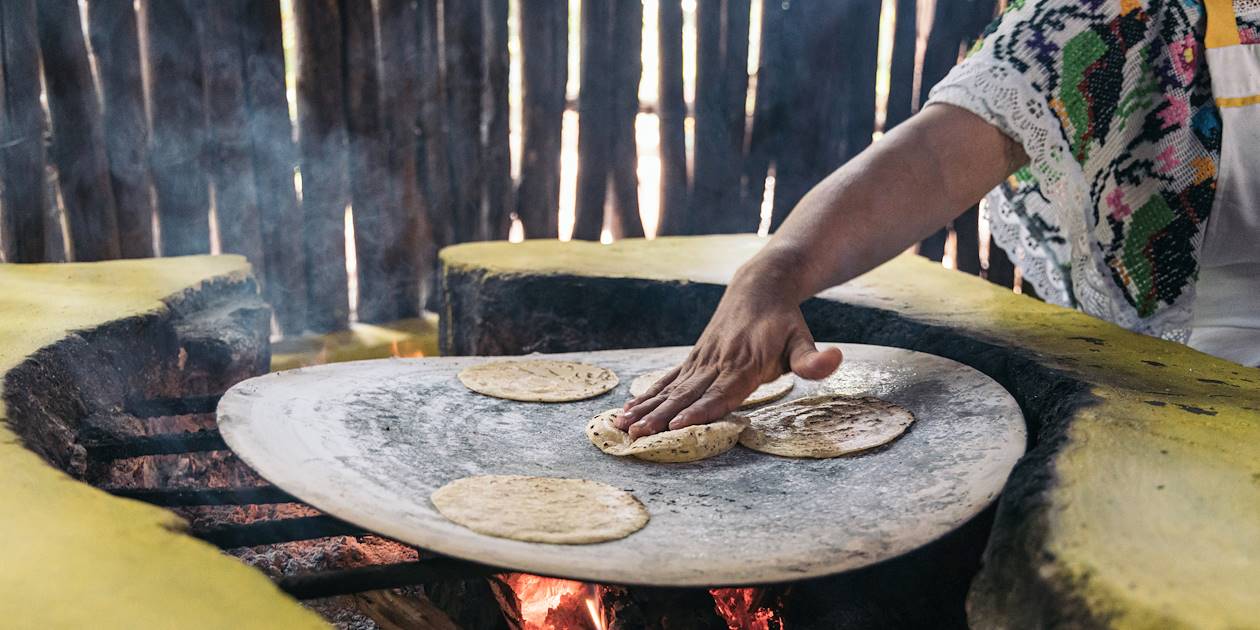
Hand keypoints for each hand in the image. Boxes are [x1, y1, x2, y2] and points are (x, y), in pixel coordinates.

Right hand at [614, 277, 842, 438]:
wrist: (759, 285)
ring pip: (670, 389)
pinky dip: (645, 397)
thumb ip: (812, 359)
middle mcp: (718, 363)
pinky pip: (665, 381)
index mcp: (745, 364)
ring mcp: (701, 361)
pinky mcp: (692, 360)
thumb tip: (834, 360)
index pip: (720, 393)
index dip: (699, 410)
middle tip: (637, 436)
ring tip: (622, 427)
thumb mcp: (803, 338)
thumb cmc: (784, 321)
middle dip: (660, 417)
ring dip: (645, 409)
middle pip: (686, 395)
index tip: (676, 425)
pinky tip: (625, 413)